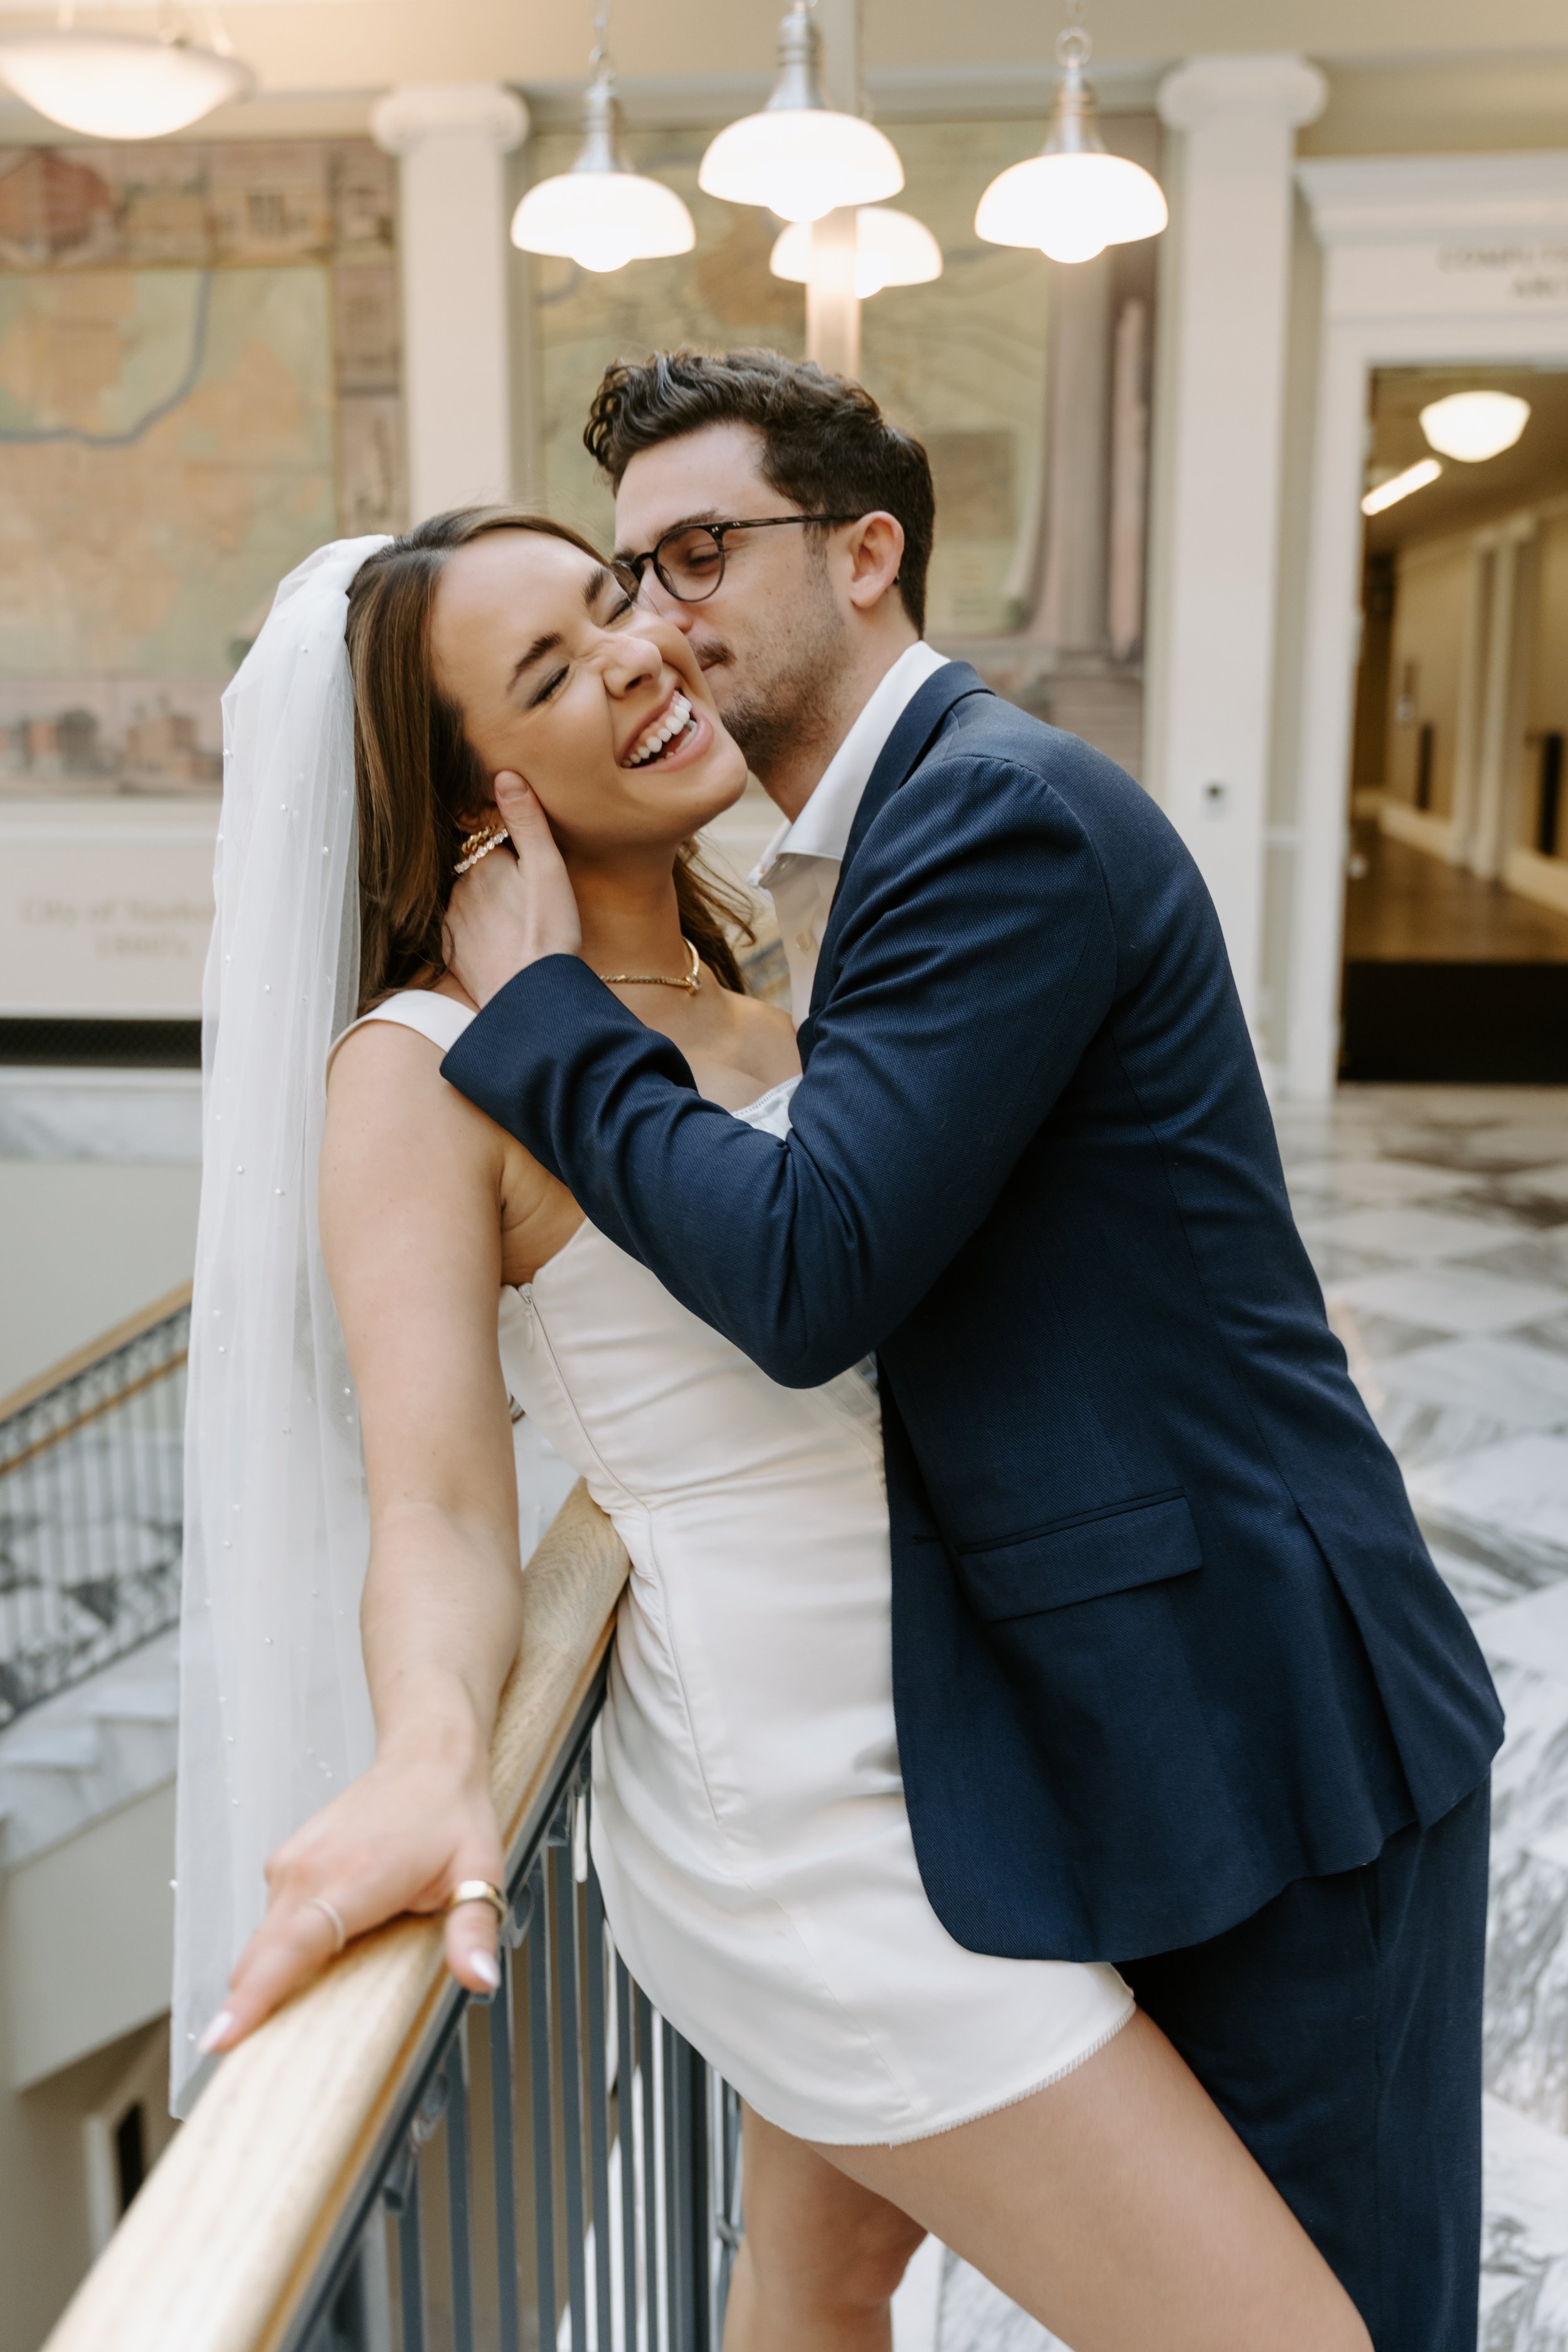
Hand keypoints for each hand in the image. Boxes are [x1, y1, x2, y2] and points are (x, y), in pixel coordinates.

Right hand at [196, 1740, 506, 2054]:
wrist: (426, 1756)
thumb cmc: (449, 1813)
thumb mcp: (477, 1871)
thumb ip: (472, 1929)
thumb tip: (480, 1978)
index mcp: (353, 1877)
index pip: (291, 1946)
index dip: (254, 1996)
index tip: (221, 2038)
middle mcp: (308, 1869)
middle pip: (261, 1957)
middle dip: (249, 2009)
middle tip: (253, 2062)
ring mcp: (290, 1864)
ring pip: (264, 1945)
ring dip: (272, 1979)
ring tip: (297, 2012)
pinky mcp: (284, 1865)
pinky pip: (272, 1924)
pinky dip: (282, 1951)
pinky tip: (315, 1957)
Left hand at [445, 773, 581, 1007]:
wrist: (530, 1000)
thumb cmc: (548, 934)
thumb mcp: (548, 869)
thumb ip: (527, 820)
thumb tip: (505, 774)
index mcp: (484, 863)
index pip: (493, 842)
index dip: (513, 852)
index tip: (529, 868)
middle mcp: (459, 888)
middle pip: (479, 870)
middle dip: (498, 878)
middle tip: (528, 901)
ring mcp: (452, 922)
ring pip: (469, 901)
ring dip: (487, 906)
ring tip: (518, 925)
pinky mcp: (452, 953)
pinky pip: (462, 933)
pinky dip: (478, 934)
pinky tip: (500, 946)